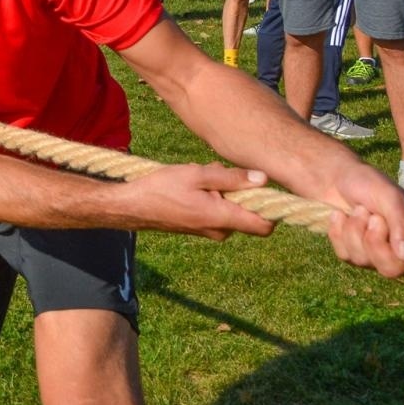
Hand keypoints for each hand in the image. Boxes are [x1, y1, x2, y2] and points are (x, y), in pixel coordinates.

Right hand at [122, 163, 275, 240]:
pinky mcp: (200, 228)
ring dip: (223, 192)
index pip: (265, 225)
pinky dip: (212, 198)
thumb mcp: (197, 175)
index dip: (271, 209)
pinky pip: (218, 213)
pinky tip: (192, 186)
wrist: (132, 207)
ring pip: (231, 210)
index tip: (264, 189)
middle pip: (248, 212)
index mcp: (222, 217)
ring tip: (199, 177)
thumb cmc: (161, 188)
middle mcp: (220, 230)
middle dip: (239, 191)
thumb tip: (263, 179)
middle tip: (215, 173)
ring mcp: (209, 231)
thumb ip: (232, 178)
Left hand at [322, 163, 403, 283]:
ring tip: (359, 210)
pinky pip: (345, 255)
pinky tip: (341, 216)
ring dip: (355, 231)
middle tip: (373, 217)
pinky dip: (339, 232)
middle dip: (376, 242)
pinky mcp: (353, 253)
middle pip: (393, 269)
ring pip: (364, 262)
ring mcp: (377, 254)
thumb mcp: (390, 197)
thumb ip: (402, 224)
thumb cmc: (369, 183)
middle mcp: (403, 251)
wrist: (336, 178)